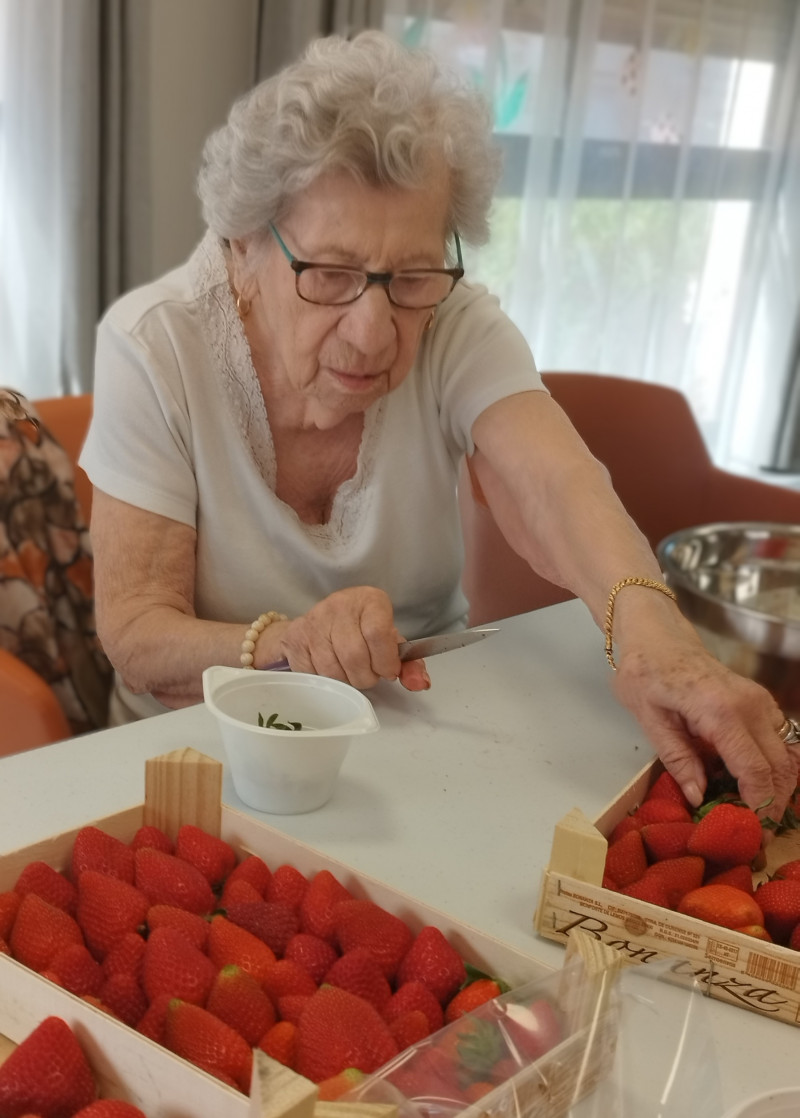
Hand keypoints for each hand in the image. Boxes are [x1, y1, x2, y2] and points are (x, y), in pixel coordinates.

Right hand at [273, 586, 430, 691]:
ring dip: (345, 681)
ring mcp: (315, 620)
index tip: (387, 670)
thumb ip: (410, 664)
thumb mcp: (390, 641)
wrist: (324, 619)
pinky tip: (332, 668)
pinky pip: (313, 673)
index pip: (378, 634)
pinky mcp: (297, 637)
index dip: (385, 661)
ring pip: (332, 669)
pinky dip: (326, 680)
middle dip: (366, 676)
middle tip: (369, 674)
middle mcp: (340, 606)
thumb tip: (420, 684)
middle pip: (354, 656)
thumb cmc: (364, 631)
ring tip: (351, 671)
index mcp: (370, 601)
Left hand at [612, 627, 795, 823]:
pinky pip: (782, 740)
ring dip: (779, 787)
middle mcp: (750, 705)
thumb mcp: (649, 719)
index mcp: (721, 711)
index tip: (752, 834)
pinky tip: (757, 785)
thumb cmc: (645, 671)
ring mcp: (760, 700)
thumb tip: (699, 797)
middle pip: (781, 766)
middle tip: (757, 833)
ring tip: (758, 813)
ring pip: (788, 754)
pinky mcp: (761, 701)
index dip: (758, 807)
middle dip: (774, 804)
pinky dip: (777, 766)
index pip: (755, 770)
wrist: (656, 635)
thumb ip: (677, 759)